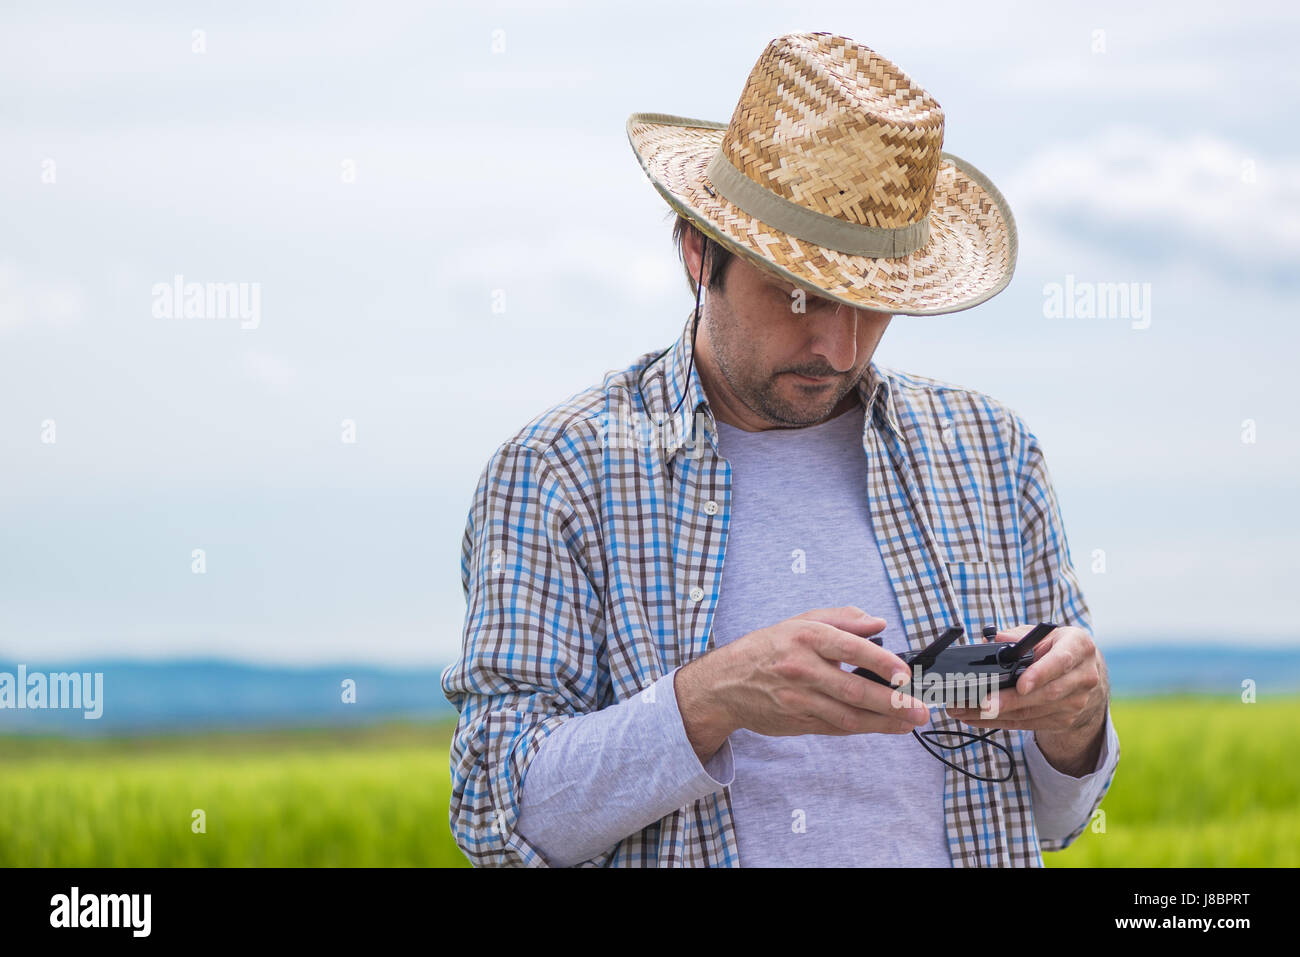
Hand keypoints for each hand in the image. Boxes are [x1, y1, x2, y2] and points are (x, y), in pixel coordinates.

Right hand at [675, 606, 931, 762]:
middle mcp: (802, 668)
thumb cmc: (768, 648)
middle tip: (920, 708)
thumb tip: (879, 623)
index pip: (849, 648)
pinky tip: (887, 726)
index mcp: (805, 637)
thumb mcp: (800, 621)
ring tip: (911, 722)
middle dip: (892, 702)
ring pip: (849, 715)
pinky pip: (838, 727)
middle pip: (853, 689)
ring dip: (884, 722)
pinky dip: (865, 728)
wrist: (726, 684)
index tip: (905, 672)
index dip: (880, 661)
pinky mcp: (799, 720)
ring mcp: (800, 699)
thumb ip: (842, 618)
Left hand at [946, 623, 1108, 775]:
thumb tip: (993, 638)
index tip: (1020, 686)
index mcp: (1079, 647)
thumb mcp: (1042, 634)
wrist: (1082, 672)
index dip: (1040, 674)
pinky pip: (1028, 724)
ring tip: (965, 710)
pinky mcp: (1064, 720)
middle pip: (1045, 693)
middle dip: (1010, 701)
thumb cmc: (1056, 647)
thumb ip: (1017, 635)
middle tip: (982, 703)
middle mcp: (1083, 676)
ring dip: (996, 714)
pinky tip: (976, 718)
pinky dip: (999, 721)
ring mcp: (1076, 702)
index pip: (1060, 661)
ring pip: (1033, 712)